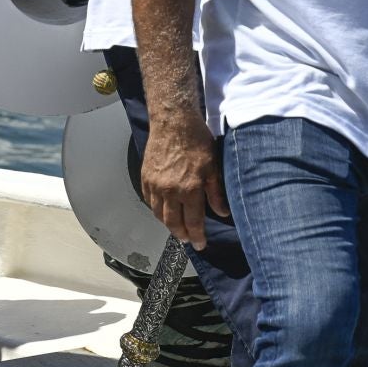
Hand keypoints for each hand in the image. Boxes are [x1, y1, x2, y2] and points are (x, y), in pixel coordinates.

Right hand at [141, 112, 227, 248]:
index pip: (193, 222)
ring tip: (176, 226)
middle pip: (172, 222)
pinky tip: (163, 208)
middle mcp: (169, 190)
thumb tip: (222, 212)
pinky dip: (155, 208)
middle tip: (188, 239)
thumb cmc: (196, 140)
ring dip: (167, 223)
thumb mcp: (214, 167)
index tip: (200, 244)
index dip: (197, 236)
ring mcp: (155, 184)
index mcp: (189, 190)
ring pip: (158, 213)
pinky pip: (148, 199)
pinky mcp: (145, 176)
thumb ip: (216, 193)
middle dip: (181, 234)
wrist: (173, 122)